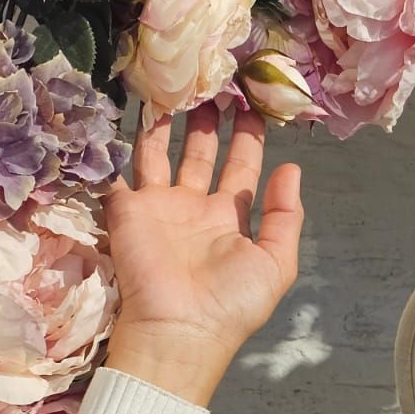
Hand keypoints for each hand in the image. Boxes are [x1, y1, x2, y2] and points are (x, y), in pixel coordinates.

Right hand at [100, 101, 304, 364]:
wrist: (179, 329)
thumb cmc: (232, 302)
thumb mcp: (276, 262)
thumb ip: (285, 216)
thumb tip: (291, 169)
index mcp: (231, 218)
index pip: (241, 167)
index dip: (248, 138)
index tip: (254, 104)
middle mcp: (195, 207)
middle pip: (201, 153)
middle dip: (208, 121)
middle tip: (215, 84)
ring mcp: (159, 206)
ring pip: (160, 153)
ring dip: (167, 122)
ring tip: (177, 85)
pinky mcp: (127, 209)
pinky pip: (122, 170)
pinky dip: (122, 142)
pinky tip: (130, 112)